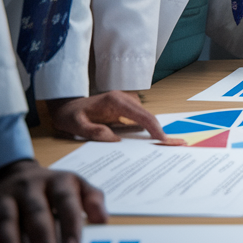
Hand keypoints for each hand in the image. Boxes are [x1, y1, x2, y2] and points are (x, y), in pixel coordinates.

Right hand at [0, 159, 106, 242]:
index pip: (65, 200)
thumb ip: (92, 199)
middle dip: (41, 236)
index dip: (69, 222)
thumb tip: (103, 219)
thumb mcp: (75, 185)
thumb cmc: (51, 189)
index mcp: (56, 182)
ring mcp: (2, 198)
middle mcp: (28, 187)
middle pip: (35, 211)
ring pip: (5, 219)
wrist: (13, 174)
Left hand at [46, 92, 182, 144]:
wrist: (66, 106)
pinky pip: (140, 119)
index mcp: (115, 100)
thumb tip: (114, 140)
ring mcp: (126, 103)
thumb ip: (92, 131)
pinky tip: (154, 140)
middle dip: (161, 130)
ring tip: (168, 143)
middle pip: (148, 115)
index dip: (154, 128)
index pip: (141, 114)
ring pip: (146, 117)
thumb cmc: (70, 115)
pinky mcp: (125, 110)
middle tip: (176, 143)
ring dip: (155, 130)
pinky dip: (148, 129)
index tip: (163, 140)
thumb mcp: (75, 125)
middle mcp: (124, 99)